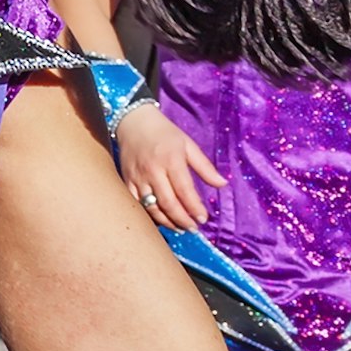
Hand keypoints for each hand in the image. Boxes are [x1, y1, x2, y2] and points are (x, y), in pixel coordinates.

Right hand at [115, 101, 219, 232]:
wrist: (134, 121)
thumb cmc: (165, 133)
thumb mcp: (188, 145)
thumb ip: (205, 167)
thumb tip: (222, 184)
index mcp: (171, 160)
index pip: (185, 191)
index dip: (195, 208)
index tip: (204, 219)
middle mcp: (153, 171)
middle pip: (168, 203)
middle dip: (182, 219)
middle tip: (193, 228)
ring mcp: (138, 177)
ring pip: (151, 207)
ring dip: (167, 221)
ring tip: (179, 228)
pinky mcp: (127, 180)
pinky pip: (136, 203)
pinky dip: (148, 214)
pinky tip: (160, 219)